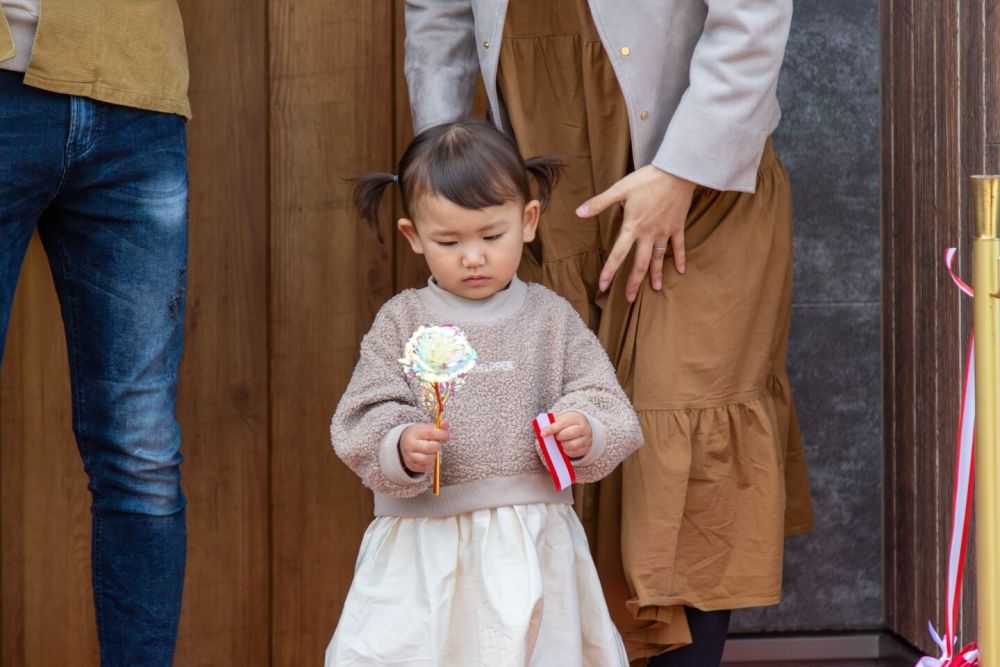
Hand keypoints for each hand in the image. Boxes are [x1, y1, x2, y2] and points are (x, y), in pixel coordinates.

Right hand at [399, 422, 449, 473]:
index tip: (449, 436)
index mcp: (414, 433)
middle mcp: (410, 445)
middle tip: (437, 444)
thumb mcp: (425, 428)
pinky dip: (431, 464)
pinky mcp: (411, 466)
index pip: (430, 433)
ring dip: (434, 456)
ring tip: (433, 452)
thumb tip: (446, 423)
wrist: (402, 444)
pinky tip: (429, 458)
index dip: (442, 434)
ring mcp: (409, 456)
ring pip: (427, 459)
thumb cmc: (418, 435)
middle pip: (430, 448)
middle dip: (437, 446)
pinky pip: (426, 468)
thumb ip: (437, 427)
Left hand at [540, 411, 591, 458]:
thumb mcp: (562, 418)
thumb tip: (542, 430)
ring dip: (563, 445)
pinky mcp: (586, 448)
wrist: (584, 427)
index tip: (542, 434)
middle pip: (568, 434)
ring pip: (572, 445)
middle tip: (556, 437)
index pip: (562, 424)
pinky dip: (567, 451)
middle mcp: (584, 428)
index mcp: (576, 418)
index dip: (551, 429)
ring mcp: (587, 439)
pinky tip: (565, 447)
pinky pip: (574, 453)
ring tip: (561, 442)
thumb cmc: (569, 423)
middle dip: (559, 437)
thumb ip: (552, 422)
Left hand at [576, 165, 695, 301]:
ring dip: (656, 274)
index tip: (603, 287)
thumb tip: (578, 212)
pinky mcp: (677, 226)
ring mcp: (664, 232)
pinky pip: (678, 246)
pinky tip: (680, 271)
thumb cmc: (646, 179)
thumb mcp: (620, 189)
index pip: (618, 255)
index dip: (610, 272)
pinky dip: (680, 258)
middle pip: (640, 263)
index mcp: (632, 227)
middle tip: (630, 299)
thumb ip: (599, 203)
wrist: (677, 172)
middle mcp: (648, 234)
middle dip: (634, 282)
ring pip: (659, 258)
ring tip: (656, 289)